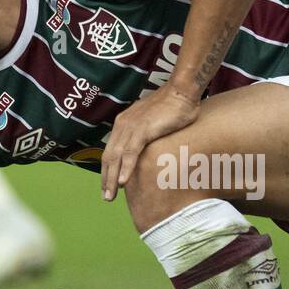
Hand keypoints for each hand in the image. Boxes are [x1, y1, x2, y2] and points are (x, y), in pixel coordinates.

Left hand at [100, 86, 199, 200]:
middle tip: (106, 197)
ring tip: (110, 195)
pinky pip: (130, 153)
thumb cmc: (174, 106)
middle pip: (109, 157)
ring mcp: (131, 127)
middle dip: (106, 179)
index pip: (111, 151)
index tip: (108, 185)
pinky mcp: (142, 129)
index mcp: (124, 123)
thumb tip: (150, 149)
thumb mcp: (154, 122)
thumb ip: (148, 134)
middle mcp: (123, 125)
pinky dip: (125, 168)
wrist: (182, 91)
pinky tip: (123, 183)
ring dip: (112, 178)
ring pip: (116, 157)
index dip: (108, 170)